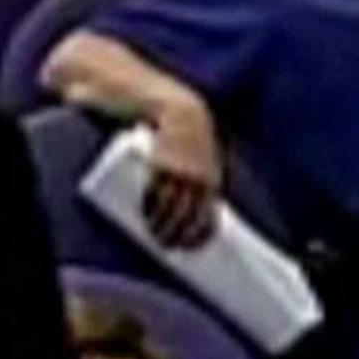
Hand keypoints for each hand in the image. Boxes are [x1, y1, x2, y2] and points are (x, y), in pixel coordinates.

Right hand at [142, 95, 221, 247]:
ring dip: (160, 226)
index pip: (209, 218)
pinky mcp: (160, 166)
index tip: (189, 247)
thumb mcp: (205, 158)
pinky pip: (153, 194)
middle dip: (176, 235)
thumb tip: (197, 207)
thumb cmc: (192, 137)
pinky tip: (145, 217)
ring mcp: (178, 173)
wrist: (180, 112)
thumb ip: (203, 179)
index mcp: (213, 181)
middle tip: (167, 246)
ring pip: (168, 209)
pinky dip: (149, 209)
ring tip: (154, 235)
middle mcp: (198, 180)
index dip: (199, 236)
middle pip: (187, 217)